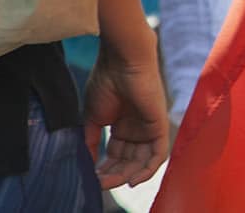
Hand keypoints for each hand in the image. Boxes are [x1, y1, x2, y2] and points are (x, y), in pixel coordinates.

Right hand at [84, 37, 168, 189]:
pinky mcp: (160, 125)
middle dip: (113, 175)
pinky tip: (132, 181)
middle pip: (128, 161)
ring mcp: (150, 127)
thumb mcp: (93, 117)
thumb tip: (84, 164)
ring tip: (108, 182)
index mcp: (123, 126)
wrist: (121, 61)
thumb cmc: (106, 82)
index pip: (116, 156)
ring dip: (126, 176)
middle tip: (97, 183)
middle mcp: (138, 128)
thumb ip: (91, 141)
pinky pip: (159, 154)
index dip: (104, 170)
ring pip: (142, 162)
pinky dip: (147, 170)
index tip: (89, 179)